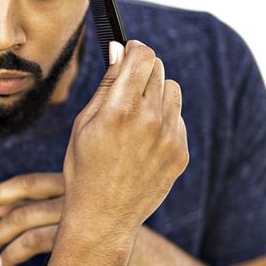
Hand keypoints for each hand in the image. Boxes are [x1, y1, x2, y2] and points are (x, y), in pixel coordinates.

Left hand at [0, 172, 173, 265]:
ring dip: (10, 256)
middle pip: (26, 215)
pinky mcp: (94, 263)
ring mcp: (88, 233)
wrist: (155, 262)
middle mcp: (79, 205)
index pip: (26, 184)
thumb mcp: (74, 209)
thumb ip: (36, 204)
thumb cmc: (108, 226)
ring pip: (35, 242)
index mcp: (74, 186)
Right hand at [63, 39, 188, 230]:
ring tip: (136, 116)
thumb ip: (106, 84)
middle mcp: (150, 119)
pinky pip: (178, 118)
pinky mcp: (181, 152)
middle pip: (157, 68)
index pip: (142, 55)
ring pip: (172, 90)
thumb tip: (118, 49)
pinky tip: (144, 141)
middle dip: (141, 71)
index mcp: (120, 109)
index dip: (134, 49)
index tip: (128, 52)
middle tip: (126, 89)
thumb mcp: (84, 123)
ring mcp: (170, 137)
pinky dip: (164, 120)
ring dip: (156, 94)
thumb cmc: (84, 167)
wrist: (103, 217)